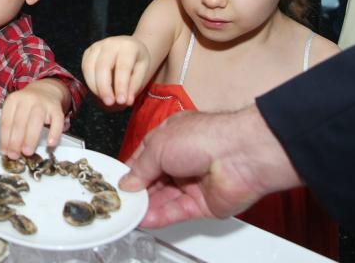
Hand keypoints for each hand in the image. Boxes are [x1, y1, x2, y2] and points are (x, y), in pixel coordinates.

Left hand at [0, 79, 66, 158]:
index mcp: (13, 100)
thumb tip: (8, 150)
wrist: (45, 90)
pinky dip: (54, 133)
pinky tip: (50, 144)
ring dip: (30, 138)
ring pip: (36, 121)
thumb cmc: (27, 105)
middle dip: (16, 141)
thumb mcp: (15, 110)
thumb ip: (11, 127)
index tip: (5, 152)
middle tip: (15, 155)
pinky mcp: (56, 108)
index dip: (5, 138)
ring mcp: (42, 103)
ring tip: (27, 152)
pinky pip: (57, 121)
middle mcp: (27, 99)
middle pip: (19, 122)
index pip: (6, 121)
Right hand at [81, 36, 150, 106]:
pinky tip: (97, 91)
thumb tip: (125, 101)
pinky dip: (89, 82)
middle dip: (104, 87)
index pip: (123, 67)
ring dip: (94, 86)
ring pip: (89, 67)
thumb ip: (134, 86)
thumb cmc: (137, 63)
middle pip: (102, 66)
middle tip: (109, 103)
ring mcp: (96, 46)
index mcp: (128, 46)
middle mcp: (110, 43)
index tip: (121, 101)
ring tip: (104, 100)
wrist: (131, 49)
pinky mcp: (88, 52)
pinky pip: (84, 68)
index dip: (121, 85)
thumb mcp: (142, 73)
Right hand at [119, 107, 300, 227]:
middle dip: (136, 191)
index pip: (144, 158)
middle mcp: (181, 160)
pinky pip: (177, 212)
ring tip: (128, 213)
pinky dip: (161, 216)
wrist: (240, 154)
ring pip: (163, 198)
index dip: (129, 171)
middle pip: (152, 181)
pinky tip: (145, 218)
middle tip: (119, 201)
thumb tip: (127, 182)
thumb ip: (140, 168)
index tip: (115, 183)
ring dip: (146, 206)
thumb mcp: (158, 146)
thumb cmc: (203, 137)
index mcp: (169, 138)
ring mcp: (192, 182)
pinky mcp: (202, 203)